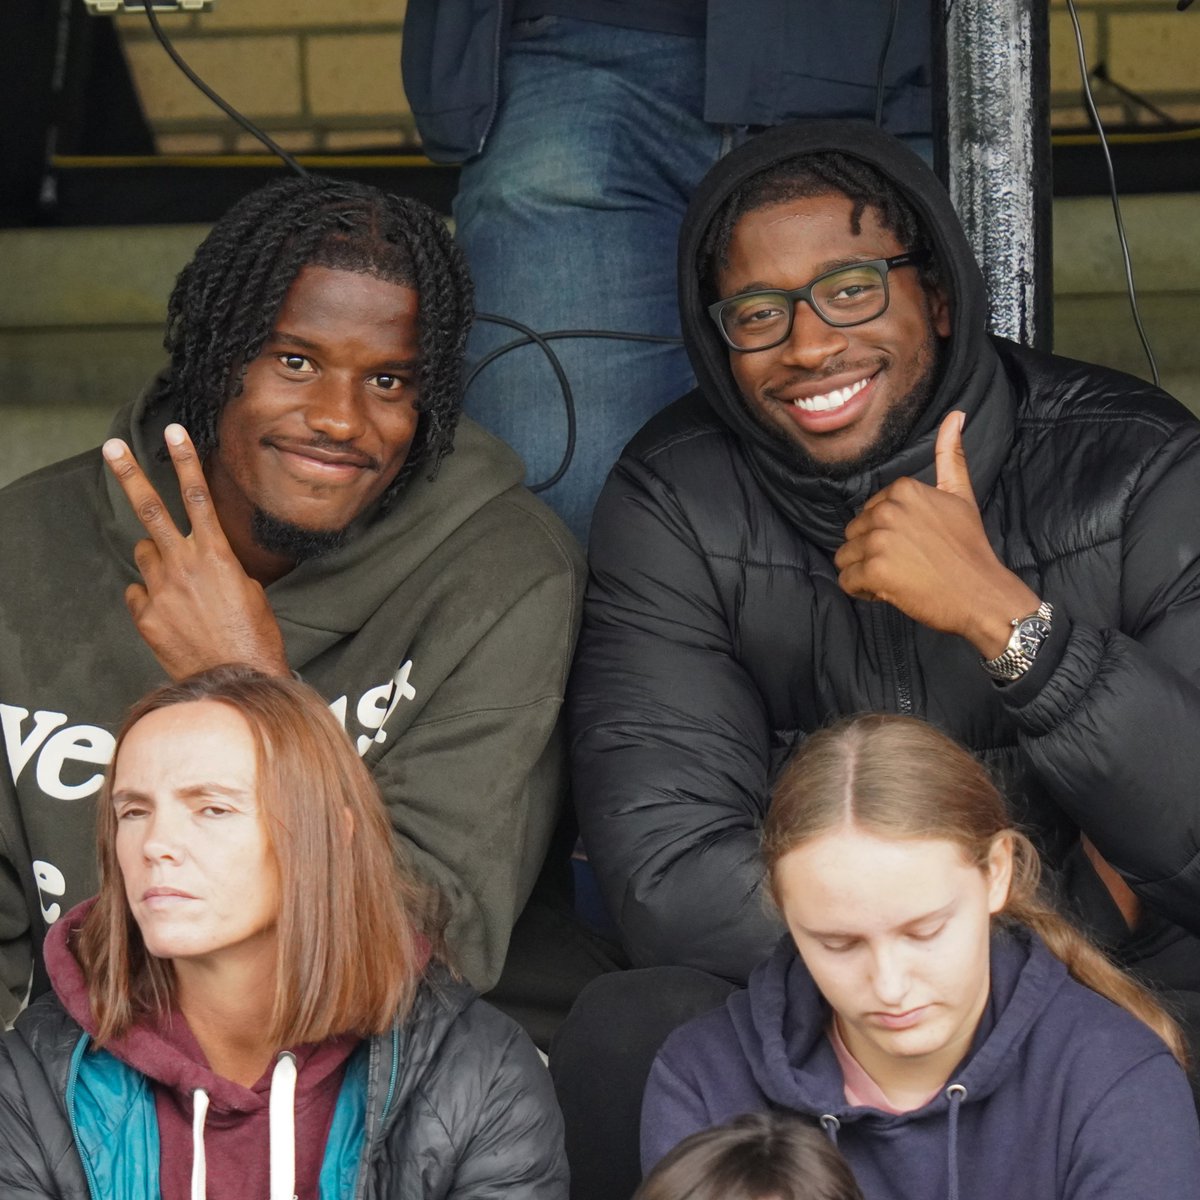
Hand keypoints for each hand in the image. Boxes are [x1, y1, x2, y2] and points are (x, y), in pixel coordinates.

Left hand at [103, 424, 289, 679]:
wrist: (236, 678)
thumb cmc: (254, 634)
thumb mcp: (249, 589)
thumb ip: (217, 565)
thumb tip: (199, 558)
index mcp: (216, 555)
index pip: (198, 497)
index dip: (186, 461)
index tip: (174, 432)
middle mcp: (183, 566)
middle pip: (150, 510)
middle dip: (130, 475)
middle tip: (113, 448)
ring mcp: (160, 591)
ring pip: (144, 554)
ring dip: (156, 559)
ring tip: (178, 582)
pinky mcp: (146, 616)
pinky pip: (139, 593)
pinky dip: (152, 597)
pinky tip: (172, 614)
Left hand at [834, 410, 1038, 656]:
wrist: (982, 594)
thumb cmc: (969, 548)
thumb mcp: (961, 495)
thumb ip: (950, 456)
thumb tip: (955, 415)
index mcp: (903, 489)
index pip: (868, 514)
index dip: (886, 535)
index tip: (915, 545)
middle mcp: (888, 510)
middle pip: (853, 534)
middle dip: (872, 553)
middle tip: (908, 564)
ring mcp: (880, 539)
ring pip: (845, 557)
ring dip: (865, 573)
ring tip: (899, 578)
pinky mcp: (874, 570)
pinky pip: (846, 581)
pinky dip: (863, 591)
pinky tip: (891, 591)